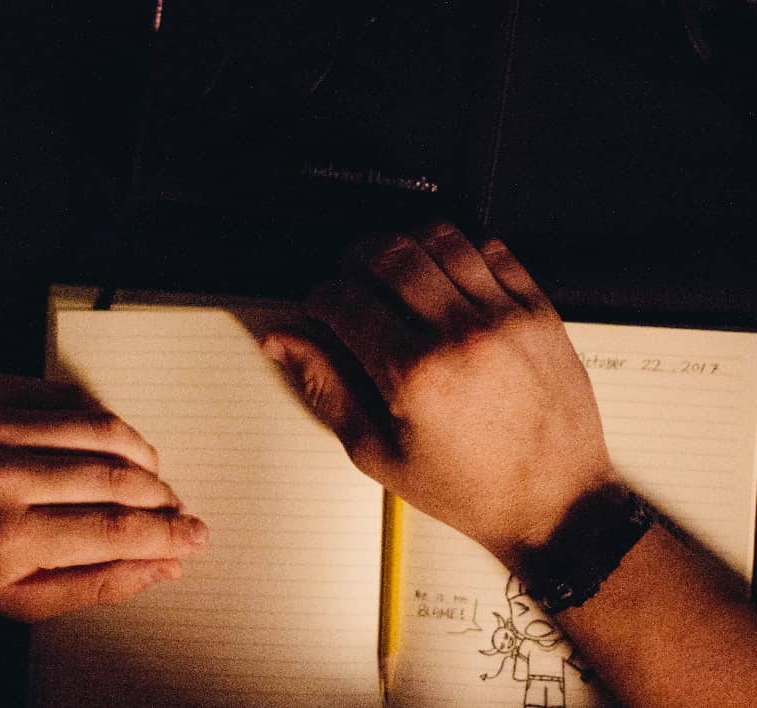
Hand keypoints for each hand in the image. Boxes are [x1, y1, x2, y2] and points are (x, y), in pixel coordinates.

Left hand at [0, 375, 206, 620]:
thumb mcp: (18, 599)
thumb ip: (96, 586)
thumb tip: (165, 566)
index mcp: (6, 535)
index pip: (116, 532)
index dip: (167, 535)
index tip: (196, 537)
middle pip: (115, 477)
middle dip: (161, 496)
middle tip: (176, 507)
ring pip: (99, 426)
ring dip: (140, 451)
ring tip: (151, 472)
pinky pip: (65, 394)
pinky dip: (99, 418)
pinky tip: (109, 439)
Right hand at [264, 223, 616, 568]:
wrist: (557, 504)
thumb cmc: (470, 490)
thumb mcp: (378, 454)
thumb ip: (326, 388)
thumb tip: (285, 343)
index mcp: (414, 373)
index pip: (345, 300)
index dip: (318, 297)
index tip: (318, 308)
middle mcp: (461, 334)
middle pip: (388, 253)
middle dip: (353, 260)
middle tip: (350, 284)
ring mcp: (505, 316)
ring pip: (438, 238)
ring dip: (404, 247)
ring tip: (394, 274)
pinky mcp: (539, 311)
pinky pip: (491, 249)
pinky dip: (458, 250)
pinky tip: (446, 278)